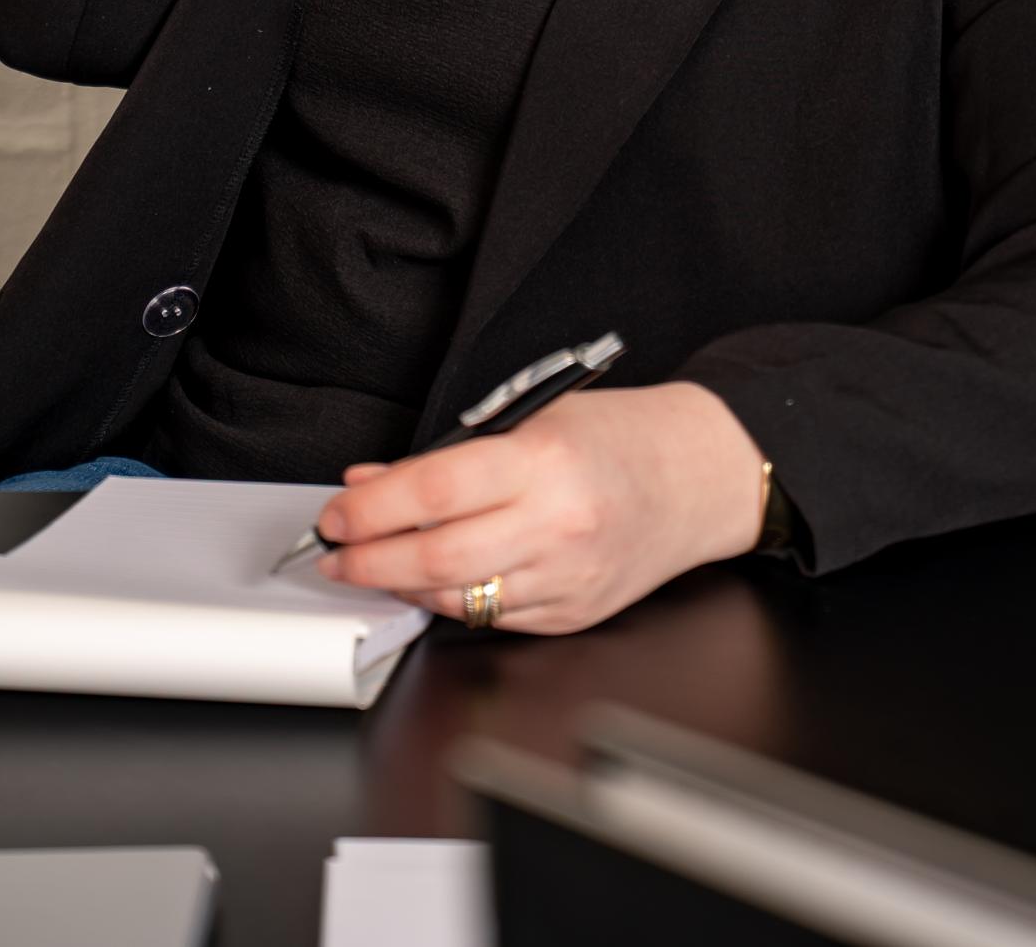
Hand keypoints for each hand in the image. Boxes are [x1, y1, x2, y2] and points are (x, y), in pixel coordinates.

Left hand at [311, 383, 766, 634]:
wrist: (699, 475)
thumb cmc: (620, 437)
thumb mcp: (534, 416)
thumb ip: (452, 455)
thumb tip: (375, 481)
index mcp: (545, 462)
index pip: (434, 490)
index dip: (371, 507)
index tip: (338, 511)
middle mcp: (558, 526)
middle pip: (436, 557)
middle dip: (369, 558)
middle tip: (335, 551)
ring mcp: (567, 579)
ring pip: (458, 599)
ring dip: (402, 584)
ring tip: (372, 565)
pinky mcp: (574, 615)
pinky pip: (494, 619)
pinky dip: (452, 602)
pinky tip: (431, 582)